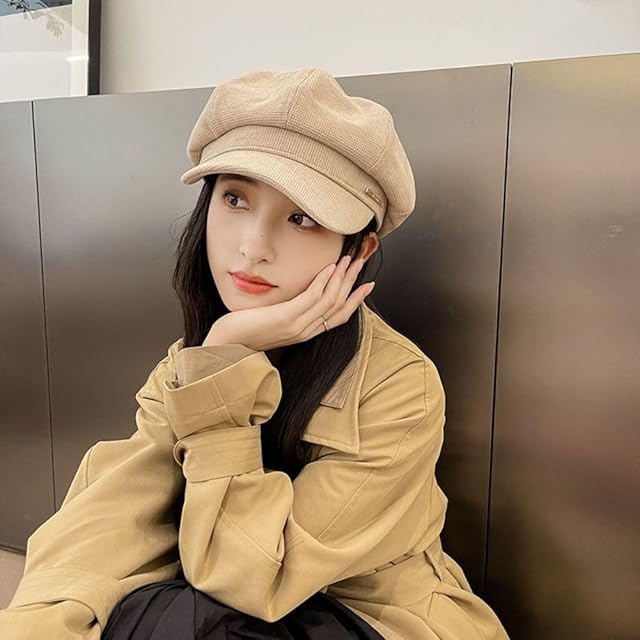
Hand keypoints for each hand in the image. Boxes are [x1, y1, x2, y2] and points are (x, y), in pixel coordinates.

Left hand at [203, 255, 374, 349]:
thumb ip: (289, 311)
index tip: (368, 285)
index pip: (340, 316)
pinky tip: (329, 267)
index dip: (356, 300)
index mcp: (306, 332)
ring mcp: (298, 326)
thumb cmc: (245, 331)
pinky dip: (323, 280)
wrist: (226, 345)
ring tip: (348, 259)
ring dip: (341, 276)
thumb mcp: (274, 320)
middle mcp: (306, 331)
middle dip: (353, 281)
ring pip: (330, 299)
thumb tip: (296, 297)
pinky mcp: (287, 318)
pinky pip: (312, 297)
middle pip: (339, 305)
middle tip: (361, 262)